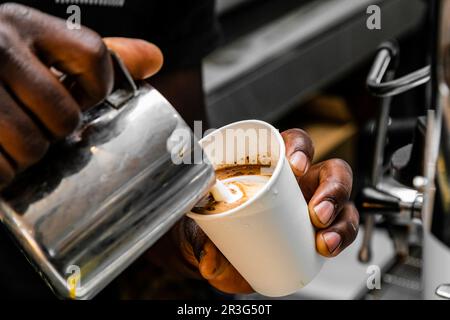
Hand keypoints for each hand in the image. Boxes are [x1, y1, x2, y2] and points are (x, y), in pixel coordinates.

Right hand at [0, 3, 161, 188]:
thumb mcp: (36, 46)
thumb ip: (90, 55)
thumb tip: (154, 58)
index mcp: (25, 24)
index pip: (93, 54)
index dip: (98, 87)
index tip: (84, 99)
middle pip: (64, 113)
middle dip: (56, 132)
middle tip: (37, 127)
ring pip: (32, 145)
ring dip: (27, 157)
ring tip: (13, 143)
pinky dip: (1, 172)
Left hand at [178, 128, 358, 293]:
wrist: (217, 254)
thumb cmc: (212, 225)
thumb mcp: (200, 225)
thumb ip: (201, 239)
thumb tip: (209, 257)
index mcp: (272, 166)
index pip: (294, 143)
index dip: (299, 148)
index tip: (294, 164)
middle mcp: (298, 183)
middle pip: (331, 171)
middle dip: (332, 188)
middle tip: (316, 211)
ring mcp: (312, 207)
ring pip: (343, 204)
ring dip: (341, 220)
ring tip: (323, 238)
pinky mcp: (318, 233)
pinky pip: (342, 231)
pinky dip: (340, 239)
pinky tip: (327, 248)